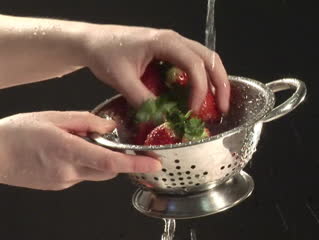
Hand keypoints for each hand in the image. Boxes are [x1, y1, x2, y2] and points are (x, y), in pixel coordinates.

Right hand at [0, 111, 159, 189]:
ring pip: (97, 172)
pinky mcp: (59, 185)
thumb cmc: (16, 134)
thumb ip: (85, 121)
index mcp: (67, 151)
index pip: (110, 161)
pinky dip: (84, 163)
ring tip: (79, 142)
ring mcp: (64, 181)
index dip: (136, 164)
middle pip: (109, 169)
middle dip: (118, 157)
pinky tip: (67, 151)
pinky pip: (82, 175)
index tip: (154, 164)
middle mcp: (68, 171)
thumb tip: (110, 126)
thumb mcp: (53, 117)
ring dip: (99, 159)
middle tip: (110, 140)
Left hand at [82, 24, 229, 112]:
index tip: (193, 110)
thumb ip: (142, 100)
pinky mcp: (170, 52)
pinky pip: (195, 63)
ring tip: (218, 103)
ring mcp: (174, 44)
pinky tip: (200, 96)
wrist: (92, 41)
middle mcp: (174, 40)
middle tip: (223, 107)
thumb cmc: (104, 52)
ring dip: (215, 81)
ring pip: (206, 59)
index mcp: (164, 42)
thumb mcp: (121, 79)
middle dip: (221, 84)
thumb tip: (162, 120)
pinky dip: (203, 79)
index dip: (199, 89)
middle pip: (210, 58)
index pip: (194, 64)